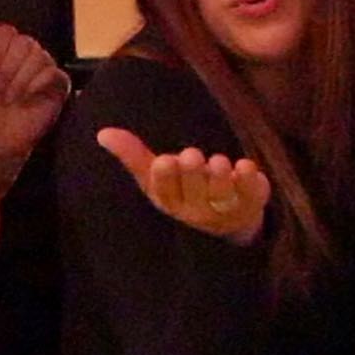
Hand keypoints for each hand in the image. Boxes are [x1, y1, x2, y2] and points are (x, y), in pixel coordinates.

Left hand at [0, 22, 69, 173]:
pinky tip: (25, 98)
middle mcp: (27, 53)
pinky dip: (34, 85)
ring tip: (9, 97)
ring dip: (17, 80)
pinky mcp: (59, 83)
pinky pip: (51, 72)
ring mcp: (45, 67)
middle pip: (23, 41)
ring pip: (37, 56)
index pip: (6, 30)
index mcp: (7, 48)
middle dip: (6, 67)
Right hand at [97, 127, 270, 242]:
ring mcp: (225, 210)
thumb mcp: (158, 177)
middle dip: (192, 173)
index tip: (163, 161)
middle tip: (191, 155)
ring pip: (221, 194)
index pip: (165, 192)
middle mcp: (197, 210)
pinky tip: (245, 166)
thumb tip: (103, 133)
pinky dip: (249, 180)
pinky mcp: (251, 205)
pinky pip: (251, 195)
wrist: (227, 222)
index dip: (166, 178)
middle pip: (194, 192)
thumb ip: (134, 156)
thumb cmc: (186, 191)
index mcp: (171, 201)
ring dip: (219, 175)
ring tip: (217, 162)